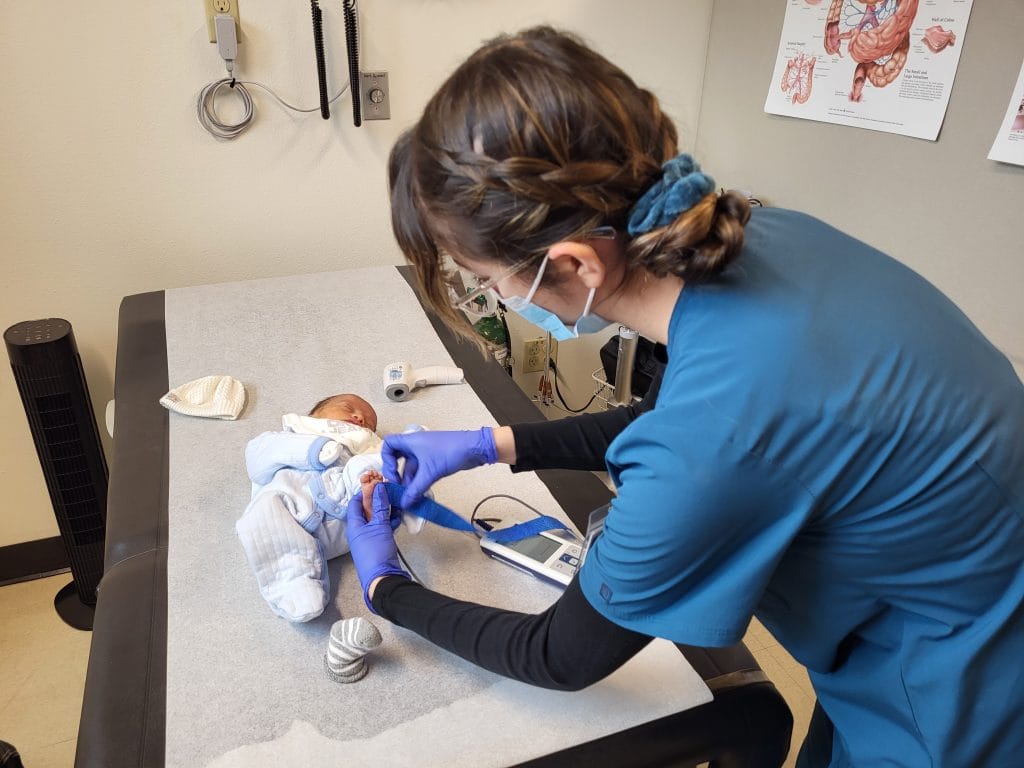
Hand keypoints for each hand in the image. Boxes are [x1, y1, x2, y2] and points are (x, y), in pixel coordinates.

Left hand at [345, 484, 408, 612]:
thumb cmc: (377, 552)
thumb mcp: (379, 526)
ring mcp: (369, 537)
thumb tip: (379, 488)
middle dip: (379, 501)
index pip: (355, 502)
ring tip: (397, 506)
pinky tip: (398, 518)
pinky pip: (383, 527)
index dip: (364, 492)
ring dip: (386, 511)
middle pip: (367, 509)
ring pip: (377, 518)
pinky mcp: (379, 543)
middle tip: (391, 493)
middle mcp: (359, 530)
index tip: (376, 484)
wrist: (383, 578)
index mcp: (354, 524)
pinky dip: (390, 521)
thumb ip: (380, 506)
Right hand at [381, 428, 496, 508]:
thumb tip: (405, 503)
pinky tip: (419, 494)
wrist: (474, 449)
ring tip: (410, 497)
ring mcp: (425, 453)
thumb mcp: (430, 472)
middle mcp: (415, 446)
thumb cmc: (450, 452)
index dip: (386, 458)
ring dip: (409, 481)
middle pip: (397, 459)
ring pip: (411, 468)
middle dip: (397, 474)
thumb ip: (415, 489)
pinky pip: (421, 471)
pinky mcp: (433, 460)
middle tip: (399, 489)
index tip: (394, 472)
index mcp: (411, 441)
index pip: (389, 444)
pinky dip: (418, 481)